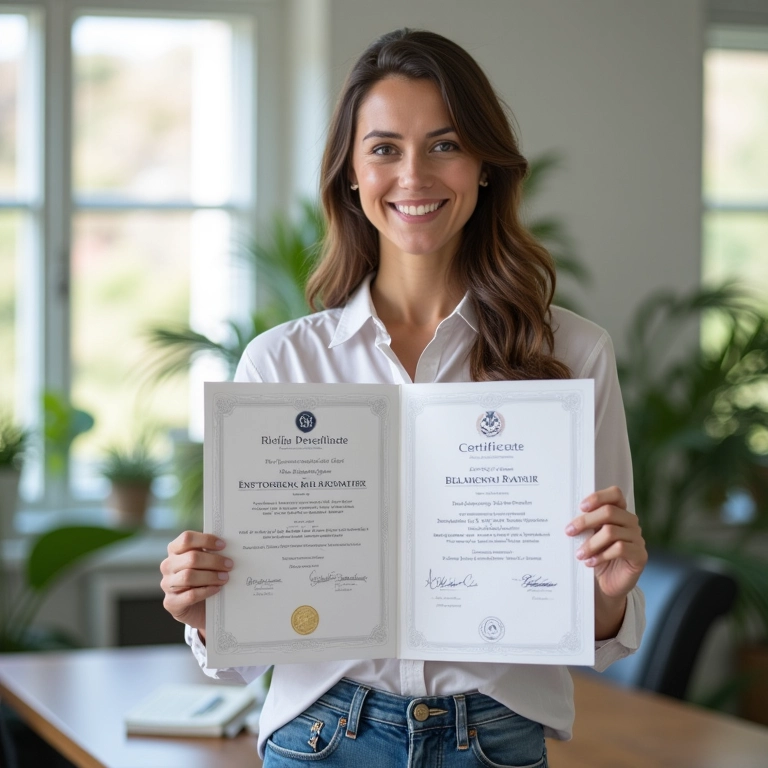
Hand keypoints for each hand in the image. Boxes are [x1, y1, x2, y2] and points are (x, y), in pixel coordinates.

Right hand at [160, 532, 232, 634]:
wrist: (196, 608)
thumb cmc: (202, 578)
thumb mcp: (204, 562)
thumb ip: (210, 553)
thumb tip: (230, 547)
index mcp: (175, 550)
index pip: (186, 538)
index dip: (206, 540)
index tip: (223, 545)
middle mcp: (168, 565)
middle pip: (191, 558)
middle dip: (214, 561)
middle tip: (229, 565)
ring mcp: (167, 584)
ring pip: (189, 576)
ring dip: (211, 576)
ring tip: (225, 578)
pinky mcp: (171, 602)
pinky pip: (190, 595)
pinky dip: (206, 591)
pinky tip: (217, 589)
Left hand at [566, 486, 646, 600]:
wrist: (606, 584)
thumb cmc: (596, 556)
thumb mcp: (589, 537)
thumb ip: (585, 525)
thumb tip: (568, 519)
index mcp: (619, 513)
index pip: (615, 494)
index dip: (598, 497)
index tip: (581, 507)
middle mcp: (631, 522)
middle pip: (609, 512)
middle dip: (585, 521)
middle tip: (569, 531)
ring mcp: (638, 538)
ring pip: (611, 532)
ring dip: (591, 543)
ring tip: (579, 554)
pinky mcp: (640, 555)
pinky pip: (620, 549)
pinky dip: (601, 556)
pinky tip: (590, 562)